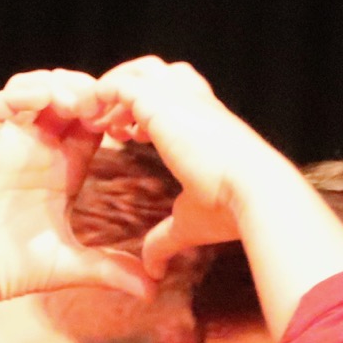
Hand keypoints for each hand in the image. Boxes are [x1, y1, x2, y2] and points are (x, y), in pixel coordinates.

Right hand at [0, 70, 150, 308]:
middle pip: (67, 98)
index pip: (92, 126)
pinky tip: (44, 99)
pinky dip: (22, 93)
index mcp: (60, 171)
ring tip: (79, 99)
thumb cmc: (0, 272)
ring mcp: (2, 143)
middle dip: (90, 90)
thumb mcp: (63, 265)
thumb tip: (151, 290)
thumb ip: (106, 269)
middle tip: (109, 100)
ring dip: (59, 85)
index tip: (133, 119)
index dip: (113, 115)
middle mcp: (33, 151)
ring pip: (33, 90)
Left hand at [93, 57, 291, 276]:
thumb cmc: (230, 208)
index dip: (144, 111)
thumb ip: (166, 238)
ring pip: (136, 71)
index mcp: (207, 121)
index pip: (172, 96)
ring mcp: (178, 96)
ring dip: (111, 90)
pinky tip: (89, 121)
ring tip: (92, 118)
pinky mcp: (159, 101)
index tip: (126, 135)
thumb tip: (153, 270)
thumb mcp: (189, 222)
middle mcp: (194, 101)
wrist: (253, 192)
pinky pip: (117, 84)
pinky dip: (99, 95)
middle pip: (155, 73)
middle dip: (127, 91)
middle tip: (105, 122)